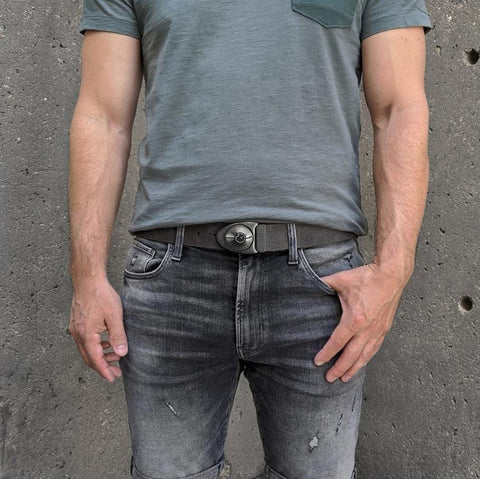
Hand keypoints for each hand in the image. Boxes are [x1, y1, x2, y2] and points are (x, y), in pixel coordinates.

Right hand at [68, 278, 126, 382]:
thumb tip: (121, 353)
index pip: (95, 359)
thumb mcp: (114, 316)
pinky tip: (106, 342)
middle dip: (102, 367)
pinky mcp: (77, 323)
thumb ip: (118, 336)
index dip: (104, 371)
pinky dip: (95, 346)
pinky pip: (85, 341)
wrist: (88, 280)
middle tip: (116, 372)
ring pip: (86, 350)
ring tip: (115, 356)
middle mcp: (78, 334)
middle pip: (89, 358)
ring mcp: (76, 328)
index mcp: (86, 335)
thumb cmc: (101, 295)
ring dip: (100, 355)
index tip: (113, 378)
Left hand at [313, 262, 407, 382]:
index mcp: (354, 320)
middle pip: (351, 356)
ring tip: (345, 378)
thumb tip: (307, 282)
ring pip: (365, 356)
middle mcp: (367, 330)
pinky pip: (375, 348)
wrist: (391, 275)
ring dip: (354, 368)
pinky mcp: (384, 328)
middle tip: (329, 379)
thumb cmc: (366, 277)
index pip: (337, 342)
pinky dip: (367, 358)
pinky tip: (362, 362)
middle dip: (339, 369)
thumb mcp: (340, 279)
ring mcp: (377, 331)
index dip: (326, 353)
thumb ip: (322, 283)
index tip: (318, 362)